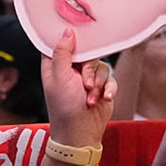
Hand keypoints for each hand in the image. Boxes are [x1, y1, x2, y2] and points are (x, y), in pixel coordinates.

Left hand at [41, 30, 114, 149]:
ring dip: (97, 83)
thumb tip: (67, 31)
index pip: (60, 42)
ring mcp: (87, 77)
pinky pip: (110, 78)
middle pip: (87, 52)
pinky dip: (108, 89)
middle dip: (89, 69)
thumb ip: (62, 53)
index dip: (70, 39)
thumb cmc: (64, 108)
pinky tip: (104, 98)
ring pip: (100, 66)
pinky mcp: (102, 86)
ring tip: (90, 98)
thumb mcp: (59, 77)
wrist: (81, 134)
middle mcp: (71, 69)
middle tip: (85, 83)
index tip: (80, 38)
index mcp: (55, 64)